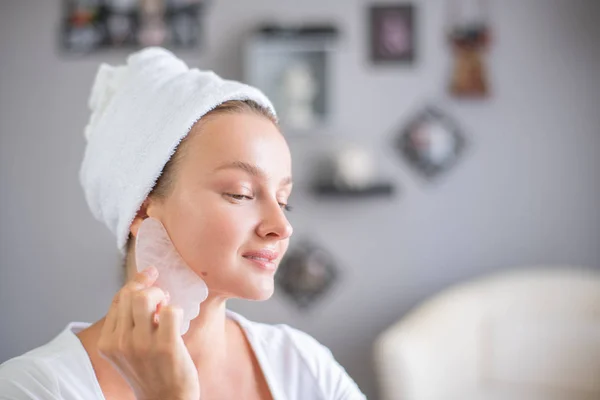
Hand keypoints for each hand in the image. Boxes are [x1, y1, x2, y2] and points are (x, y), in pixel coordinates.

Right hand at [98, 267, 199, 399]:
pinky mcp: (165, 346)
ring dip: (162, 296)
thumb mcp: (127, 348)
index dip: (136, 281)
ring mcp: (142, 345)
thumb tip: (143, 283)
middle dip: (151, 288)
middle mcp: (121, 342)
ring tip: (166, 309)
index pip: (118, 298)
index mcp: (108, 342)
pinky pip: (171, 311)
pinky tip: (176, 324)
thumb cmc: (151, 370)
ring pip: (147, 298)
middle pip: (132, 294)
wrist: (166, 399)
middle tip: (162, 299)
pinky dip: (176, 311)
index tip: (150, 273)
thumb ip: (127, 321)